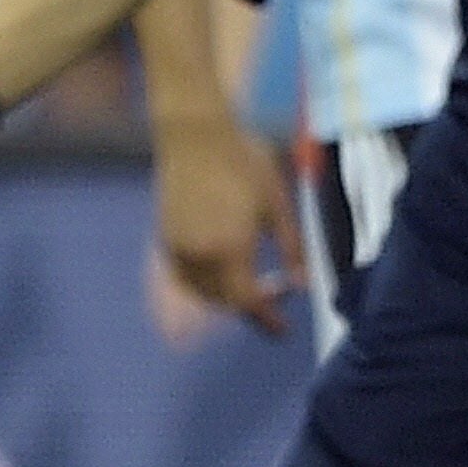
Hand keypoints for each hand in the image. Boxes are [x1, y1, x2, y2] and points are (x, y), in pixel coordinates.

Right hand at [150, 110, 304, 336]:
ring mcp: (178, 248)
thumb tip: (303, 285)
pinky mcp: (164, 239)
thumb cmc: (244, 162)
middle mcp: (199, 256)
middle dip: (249, 305)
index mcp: (230, 249)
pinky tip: (221, 267)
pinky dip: (203, 284)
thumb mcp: (278, 205)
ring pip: (200, 292)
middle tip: (277, 290)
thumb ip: (292, 249)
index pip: (248, 300)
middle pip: (222, 301)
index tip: (282, 330)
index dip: (267, 319)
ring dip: (224, 297)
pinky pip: (184, 277)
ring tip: (249, 280)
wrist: (195, 136)